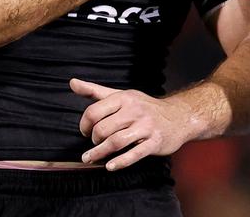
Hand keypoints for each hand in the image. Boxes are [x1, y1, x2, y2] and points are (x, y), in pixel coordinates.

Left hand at [71, 78, 195, 170]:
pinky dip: (120, 162)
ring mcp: (145, 127)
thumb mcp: (120, 95)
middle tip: (93, 144)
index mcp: (123, 98)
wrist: (178, 116)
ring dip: (99, 153)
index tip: (84, 131)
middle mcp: (134, 111)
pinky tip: (109, 166)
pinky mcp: (154, 142)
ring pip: (116, 142)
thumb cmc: (144, 107)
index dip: (84, 124)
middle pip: (103, 129)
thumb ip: (95, 91)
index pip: (94, 111)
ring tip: (90, 158)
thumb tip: (72, 82)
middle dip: (93, 140)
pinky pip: (134, 154)